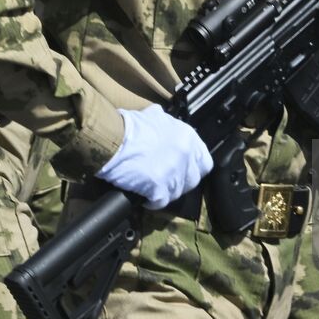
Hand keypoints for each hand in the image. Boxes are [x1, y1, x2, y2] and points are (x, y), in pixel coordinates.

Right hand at [97, 104, 213, 208]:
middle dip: (180, 182)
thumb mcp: (154, 116)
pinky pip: (160, 202)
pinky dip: (152, 202)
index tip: (184, 170)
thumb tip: (162, 119)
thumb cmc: (130, 126)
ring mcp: (175, 173)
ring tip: (152, 189)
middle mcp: (186, 156)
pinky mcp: (160, 189)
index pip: (205, 161)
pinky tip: (144, 198)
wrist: (113, 138)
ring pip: (177, 192)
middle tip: (166, 180)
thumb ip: (165, 122)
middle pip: (192, 180)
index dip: (194, 168)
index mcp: (187, 137)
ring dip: (165, 193)